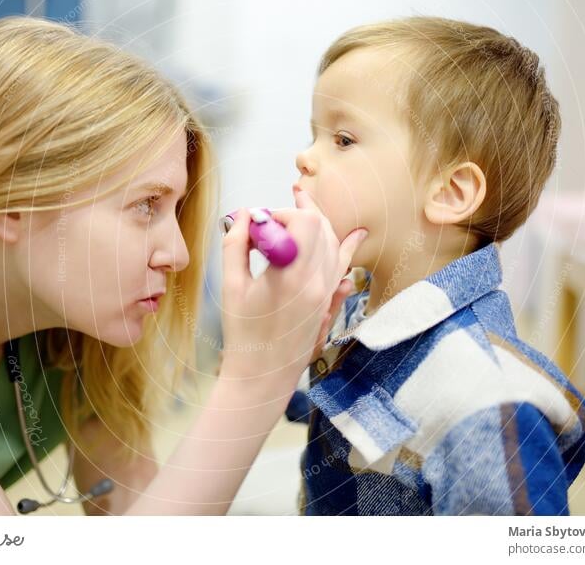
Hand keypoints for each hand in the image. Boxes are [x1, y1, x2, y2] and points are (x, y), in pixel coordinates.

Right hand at [219, 190, 367, 395]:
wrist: (262, 376)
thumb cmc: (244, 334)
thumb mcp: (231, 285)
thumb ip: (235, 244)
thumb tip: (244, 215)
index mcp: (293, 276)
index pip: (305, 222)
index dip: (282, 213)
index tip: (260, 223)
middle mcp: (317, 282)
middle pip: (323, 228)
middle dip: (300, 213)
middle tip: (278, 213)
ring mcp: (327, 293)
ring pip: (335, 243)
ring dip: (318, 225)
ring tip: (304, 209)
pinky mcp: (328, 302)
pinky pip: (343, 267)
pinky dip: (344, 248)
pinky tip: (353, 236)